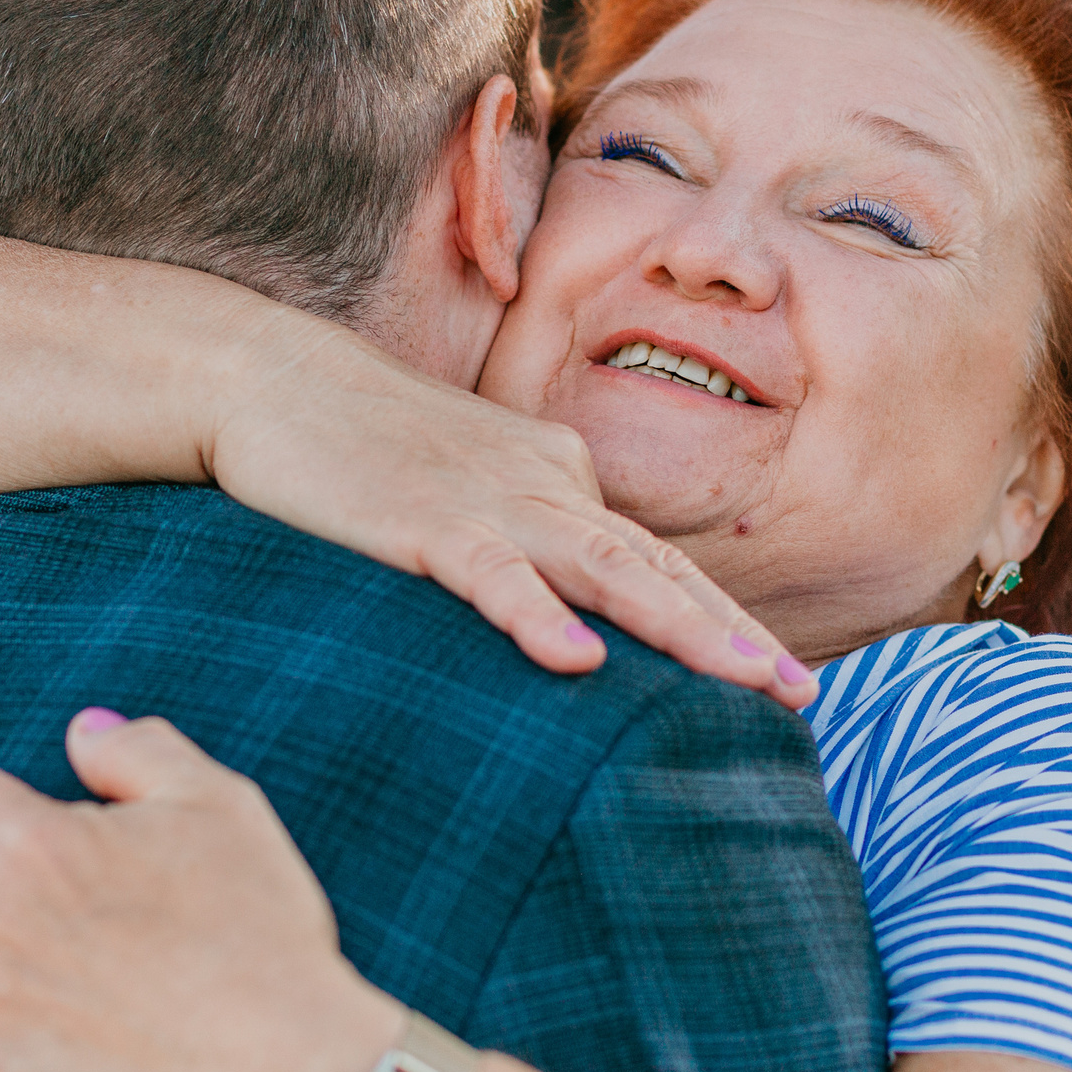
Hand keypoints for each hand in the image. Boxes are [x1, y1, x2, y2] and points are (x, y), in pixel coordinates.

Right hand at [205, 314, 810, 706]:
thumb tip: (567, 621)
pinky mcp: (421, 520)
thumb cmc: (359, 442)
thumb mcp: (462, 488)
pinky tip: (579, 661)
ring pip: (602, 570)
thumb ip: (519, 541)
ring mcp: (487, 499)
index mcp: (556, 475)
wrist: (270, 375)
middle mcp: (542, 483)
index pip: (656, 558)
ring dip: (680, 628)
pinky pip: (491, 574)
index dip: (723, 618)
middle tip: (801, 696)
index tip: (782, 679)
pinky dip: (536, 616)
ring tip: (744, 680)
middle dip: (732, 634)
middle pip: (654, 567)